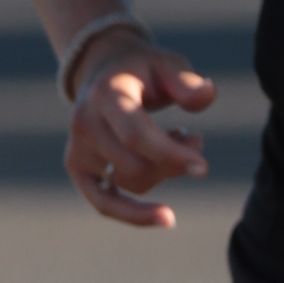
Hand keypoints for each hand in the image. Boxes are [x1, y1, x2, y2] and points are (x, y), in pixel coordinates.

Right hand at [64, 29, 215, 226]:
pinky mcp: (77, 167)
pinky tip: (166, 218)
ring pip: (131, 183)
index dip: (170, 155)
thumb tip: (206, 95)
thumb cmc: (144, 70)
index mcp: (106, 94)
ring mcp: (77, 148)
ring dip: (164, 172)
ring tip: (176, 142)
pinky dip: (134, 215)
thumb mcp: (168, 64)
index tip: (201, 167)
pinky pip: (104, 203)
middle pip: (135, 166)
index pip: (136, 136)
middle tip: (195, 139)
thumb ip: (187, 81)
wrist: (105, 71)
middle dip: (173, 163)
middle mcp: (84, 122)